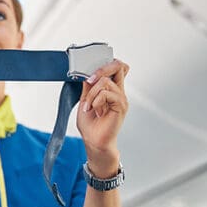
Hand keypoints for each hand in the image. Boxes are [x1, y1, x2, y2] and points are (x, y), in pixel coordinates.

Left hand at [76, 59, 129, 176]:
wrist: (94, 142)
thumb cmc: (91, 125)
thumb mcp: (85, 100)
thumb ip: (88, 86)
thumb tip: (86, 72)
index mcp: (111, 89)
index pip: (116, 67)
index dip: (104, 64)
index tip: (89, 72)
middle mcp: (119, 92)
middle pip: (119, 66)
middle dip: (101, 69)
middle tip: (89, 80)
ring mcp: (121, 98)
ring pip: (106, 81)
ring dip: (92, 93)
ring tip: (88, 106)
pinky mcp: (121, 106)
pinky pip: (107, 93)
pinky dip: (96, 100)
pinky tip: (95, 110)